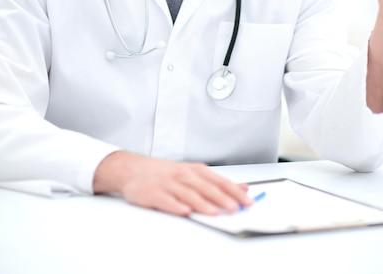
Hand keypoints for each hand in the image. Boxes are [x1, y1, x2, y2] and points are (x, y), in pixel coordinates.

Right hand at [93, 151, 251, 215]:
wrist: (135, 170)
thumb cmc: (168, 174)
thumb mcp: (194, 174)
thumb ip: (218, 183)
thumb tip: (243, 188)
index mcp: (196, 171)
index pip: (220, 181)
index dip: (234, 191)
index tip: (247, 201)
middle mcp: (184, 176)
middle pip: (206, 188)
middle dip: (221, 198)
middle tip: (235, 208)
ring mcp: (169, 184)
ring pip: (188, 194)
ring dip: (202, 203)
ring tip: (214, 212)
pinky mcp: (154, 194)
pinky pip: (166, 201)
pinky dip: (176, 205)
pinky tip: (184, 211)